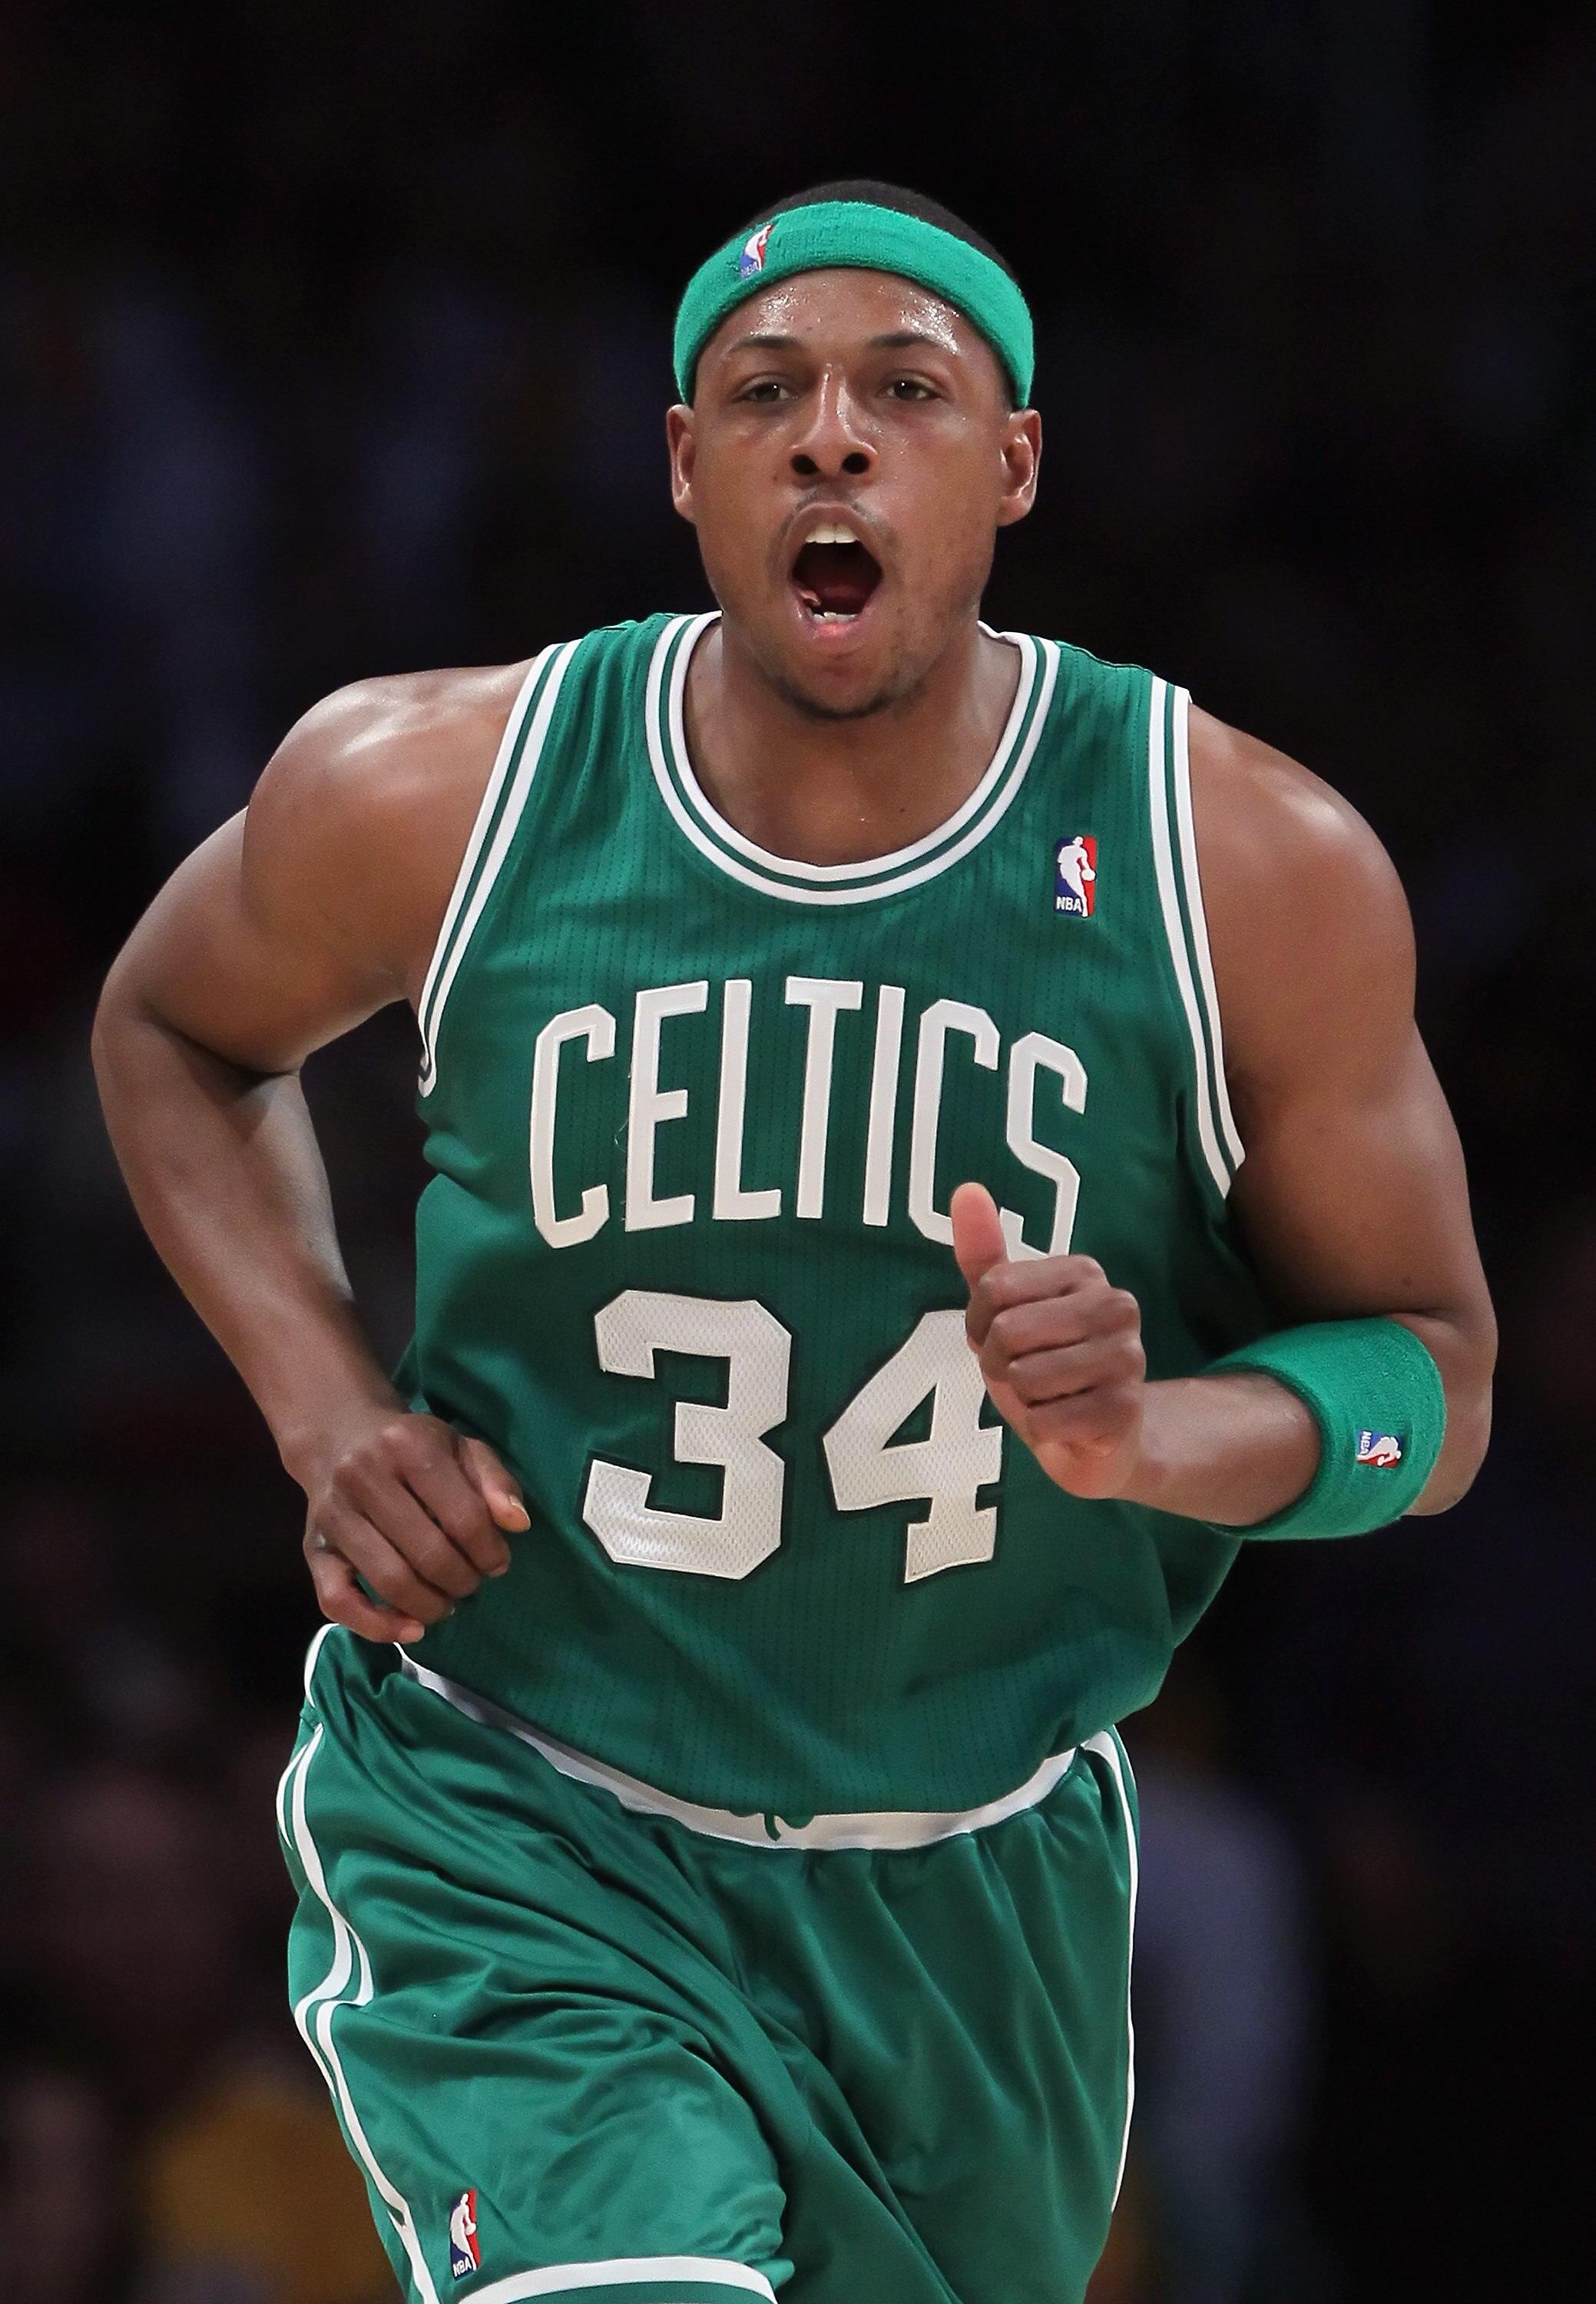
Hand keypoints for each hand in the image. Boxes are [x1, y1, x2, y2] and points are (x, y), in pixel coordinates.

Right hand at [299, 1407, 529, 1642]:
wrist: (337, 1434)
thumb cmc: (411, 1446)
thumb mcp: (460, 1446)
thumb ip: (495, 1481)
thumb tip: (518, 1524)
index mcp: (408, 1446)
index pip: (464, 1517)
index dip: (489, 1551)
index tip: (497, 1562)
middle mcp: (363, 1477)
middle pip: (428, 1554)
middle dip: (462, 1581)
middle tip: (471, 1583)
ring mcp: (334, 1515)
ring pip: (389, 1580)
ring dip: (430, 1605)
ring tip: (446, 1602)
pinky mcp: (312, 1548)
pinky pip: (336, 1601)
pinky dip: (376, 1626)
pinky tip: (411, 1629)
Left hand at [952, 1181, 1147, 1499]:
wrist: (1097, 1441)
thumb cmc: (1045, 1367)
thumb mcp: (1006, 1312)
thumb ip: (985, 1256)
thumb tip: (966, 1190)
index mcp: (1084, 1271)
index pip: (993, 1288)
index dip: (978, 1325)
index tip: (1001, 1340)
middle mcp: (1116, 1305)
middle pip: (1007, 1332)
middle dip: (998, 1364)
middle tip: (1025, 1374)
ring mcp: (1128, 1356)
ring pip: (1024, 1377)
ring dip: (1022, 1399)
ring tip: (1049, 1396)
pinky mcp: (1125, 1408)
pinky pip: (1045, 1419)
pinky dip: (1041, 1428)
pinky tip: (1067, 1421)